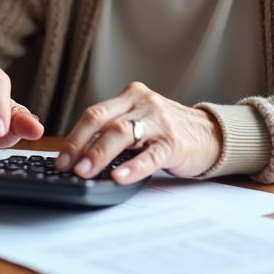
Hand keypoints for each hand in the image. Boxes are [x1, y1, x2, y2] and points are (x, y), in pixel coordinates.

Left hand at [56, 82, 222, 182]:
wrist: (213, 135)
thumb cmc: (169, 131)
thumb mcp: (140, 121)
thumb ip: (115, 130)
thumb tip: (80, 156)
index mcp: (130, 97)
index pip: (94, 113)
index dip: (74, 136)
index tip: (60, 158)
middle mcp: (143, 104)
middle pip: (103, 120)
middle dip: (80, 144)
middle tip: (67, 166)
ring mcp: (159, 122)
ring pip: (122, 134)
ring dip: (99, 154)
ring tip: (85, 172)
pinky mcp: (174, 143)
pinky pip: (149, 155)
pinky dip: (132, 167)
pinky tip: (119, 177)